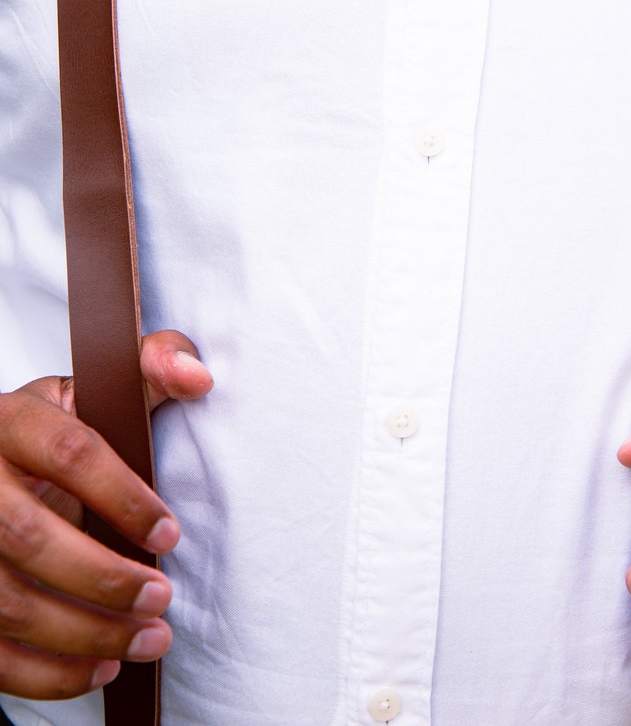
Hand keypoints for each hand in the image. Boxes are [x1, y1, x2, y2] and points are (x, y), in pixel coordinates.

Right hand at [0, 330, 212, 700]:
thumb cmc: (55, 432)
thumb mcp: (93, 391)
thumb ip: (151, 369)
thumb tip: (198, 376)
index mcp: (14, 421)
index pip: (69, 451)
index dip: (123, 495)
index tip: (170, 531)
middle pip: (29, 538)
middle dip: (104, 576)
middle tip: (162, 596)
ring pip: (9, 603)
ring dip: (86, 634)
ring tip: (149, 638)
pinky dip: (48, 674)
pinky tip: (101, 668)